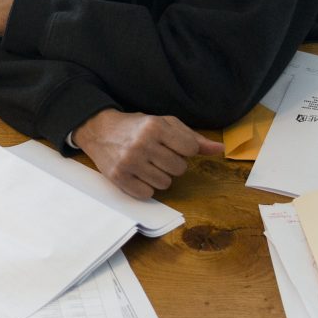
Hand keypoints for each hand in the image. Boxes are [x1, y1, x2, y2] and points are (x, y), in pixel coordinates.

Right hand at [73, 109, 223, 199]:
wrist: (98, 130)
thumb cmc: (136, 127)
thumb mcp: (164, 124)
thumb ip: (192, 137)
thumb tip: (219, 149)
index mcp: (155, 127)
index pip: (190, 149)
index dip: (184, 149)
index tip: (171, 145)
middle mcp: (142, 144)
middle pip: (179, 168)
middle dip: (172, 164)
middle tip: (157, 155)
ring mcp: (129, 162)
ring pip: (165, 184)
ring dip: (159, 176)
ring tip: (147, 164)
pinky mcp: (119, 177)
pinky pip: (147, 194)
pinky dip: (145, 187)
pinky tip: (138, 175)